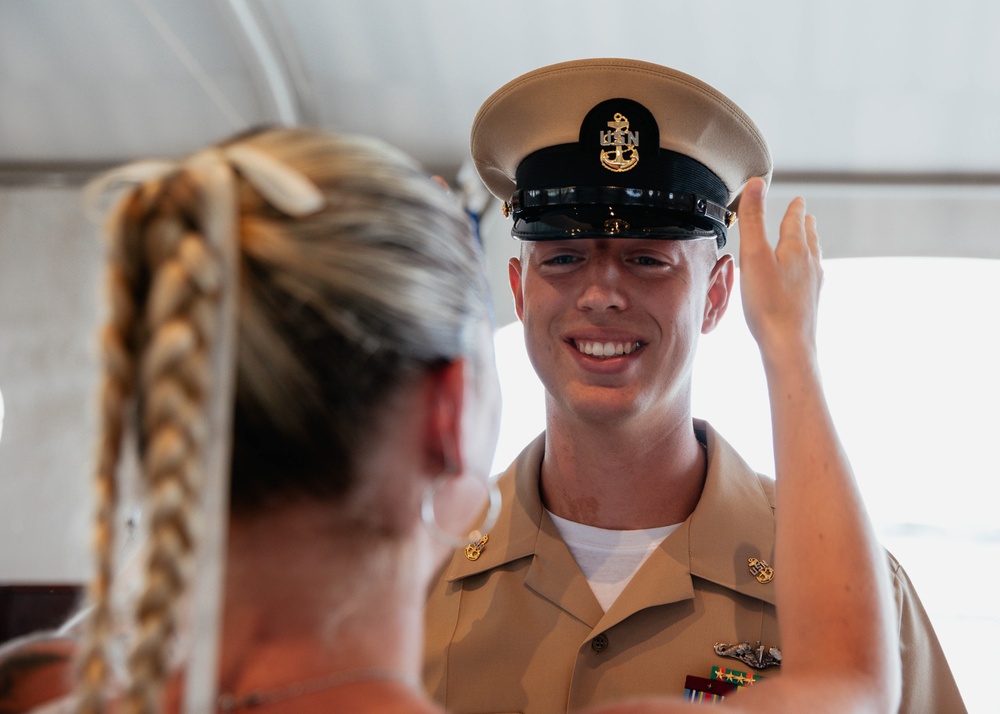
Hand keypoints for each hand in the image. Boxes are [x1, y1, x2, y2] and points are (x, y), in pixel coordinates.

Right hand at [737, 177, 822, 369]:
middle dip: (805, 226)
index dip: (794, 209)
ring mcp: (813, 285)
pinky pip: (812, 279)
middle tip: (806, 216)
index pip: (795, 221)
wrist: (788, 344)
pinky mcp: (810, 304)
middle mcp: (809, 264)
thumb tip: (756, 184)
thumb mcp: (754, 255)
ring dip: (810, 246)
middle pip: (808, 238)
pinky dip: (808, 270)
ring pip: (813, 258)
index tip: (799, 200)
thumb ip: (754, 219)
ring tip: (809, 243)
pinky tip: (806, 280)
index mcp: (795, 249)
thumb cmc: (768, 303)